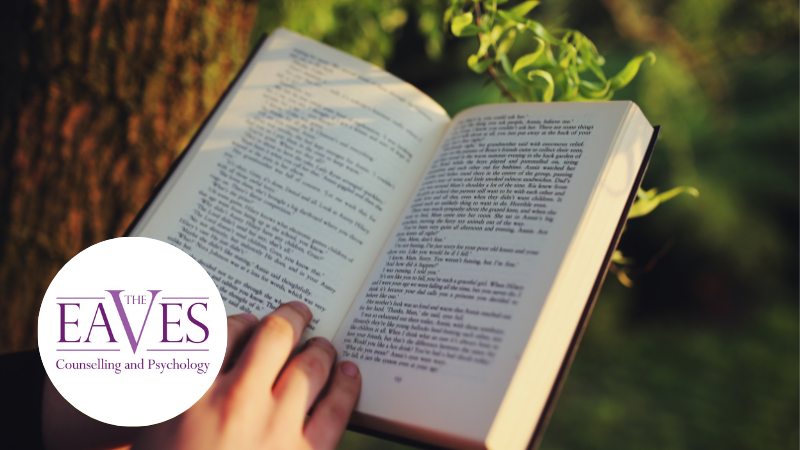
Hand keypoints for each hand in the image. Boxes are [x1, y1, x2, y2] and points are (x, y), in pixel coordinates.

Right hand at [132, 301, 360, 449]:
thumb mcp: (151, 431)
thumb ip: (173, 388)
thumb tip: (197, 354)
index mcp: (191, 392)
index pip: (226, 329)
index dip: (244, 321)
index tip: (251, 323)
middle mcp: (235, 401)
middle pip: (275, 335)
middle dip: (291, 317)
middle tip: (298, 313)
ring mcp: (275, 427)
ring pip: (311, 365)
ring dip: (322, 349)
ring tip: (324, 345)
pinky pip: (338, 408)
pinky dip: (347, 385)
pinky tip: (349, 374)